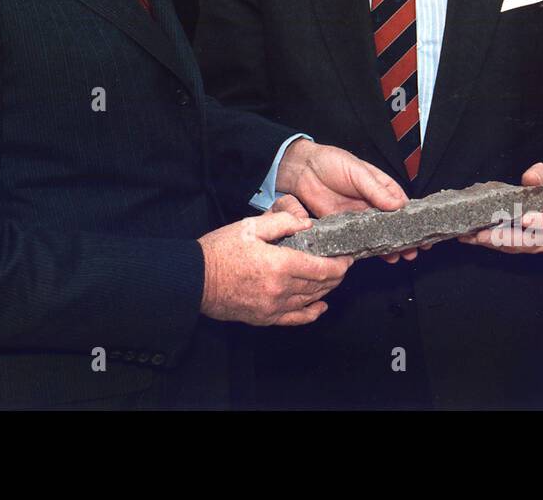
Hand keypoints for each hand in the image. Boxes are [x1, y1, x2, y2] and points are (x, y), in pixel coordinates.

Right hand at [198, 207, 352, 325]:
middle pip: (320, 285)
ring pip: (310, 300)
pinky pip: (295, 319)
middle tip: (343, 264)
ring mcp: (273, 307)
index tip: (347, 257)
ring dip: (326, 290)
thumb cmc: (220, 251)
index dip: (339, 264)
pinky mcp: (265, 317)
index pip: (322, 268)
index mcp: (279, 265)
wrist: (195, 278)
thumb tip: (307, 224)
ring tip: (333, 278)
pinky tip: (320, 306)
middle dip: (336, 275)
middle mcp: (280, 290)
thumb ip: (282, 222)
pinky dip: (311, 313)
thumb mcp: (250, 226)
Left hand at [275, 139, 418, 263]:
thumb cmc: (331, 162)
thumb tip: (398, 205)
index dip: (413, 219)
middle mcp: (372, 204)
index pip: (401, 205)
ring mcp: (358, 216)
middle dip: (404, 238)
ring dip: (388, 246)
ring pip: (377, 235)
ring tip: (398, 257)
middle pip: (392, 224)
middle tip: (413, 251)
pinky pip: (356, 239)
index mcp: (380, 187)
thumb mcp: (358, 171)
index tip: (424, 231)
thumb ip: (376, 189)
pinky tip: (374, 256)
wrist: (303, 169)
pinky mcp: (343, 226)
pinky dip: (366, 248)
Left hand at [459, 163, 542, 254]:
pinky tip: (471, 237)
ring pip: (513, 247)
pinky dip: (488, 242)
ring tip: (472, 236)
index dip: (538, 222)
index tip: (524, 220)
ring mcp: (534, 244)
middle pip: (527, 241)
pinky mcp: (520, 246)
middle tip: (483, 234)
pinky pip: (504, 246)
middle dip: (504, 238)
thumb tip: (529, 178)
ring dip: (492, 242)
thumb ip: (540, 175)